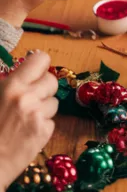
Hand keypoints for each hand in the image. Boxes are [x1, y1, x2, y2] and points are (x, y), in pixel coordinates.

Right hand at [0, 52, 58, 191]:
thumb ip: (7, 83)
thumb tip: (21, 72)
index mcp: (12, 86)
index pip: (41, 59)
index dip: (39, 66)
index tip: (34, 72)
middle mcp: (28, 97)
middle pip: (52, 80)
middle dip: (43, 88)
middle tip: (30, 97)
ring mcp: (38, 115)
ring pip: (54, 102)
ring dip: (43, 107)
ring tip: (25, 117)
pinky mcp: (44, 132)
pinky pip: (51, 120)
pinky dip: (42, 125)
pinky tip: (27, 131)